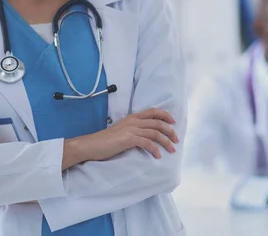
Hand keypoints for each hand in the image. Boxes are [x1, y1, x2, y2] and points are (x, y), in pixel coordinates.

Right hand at [64, 108, 178, 167]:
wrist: (91, 145)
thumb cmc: (105, 141)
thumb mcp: (121, 131)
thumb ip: (132, 130)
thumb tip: (145, 137)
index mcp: (132, 117)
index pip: (152, 111)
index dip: (165, 115)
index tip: (173, 122)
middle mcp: (133, 121)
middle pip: (157, 122)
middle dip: (170, 131)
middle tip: (176, 140)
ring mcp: (131, 129)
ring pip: (155, 132)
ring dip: (166, 141)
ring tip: (172, 150)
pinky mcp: (128, 139)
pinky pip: (147, 143)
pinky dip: (155, 149)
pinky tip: (158, 156)